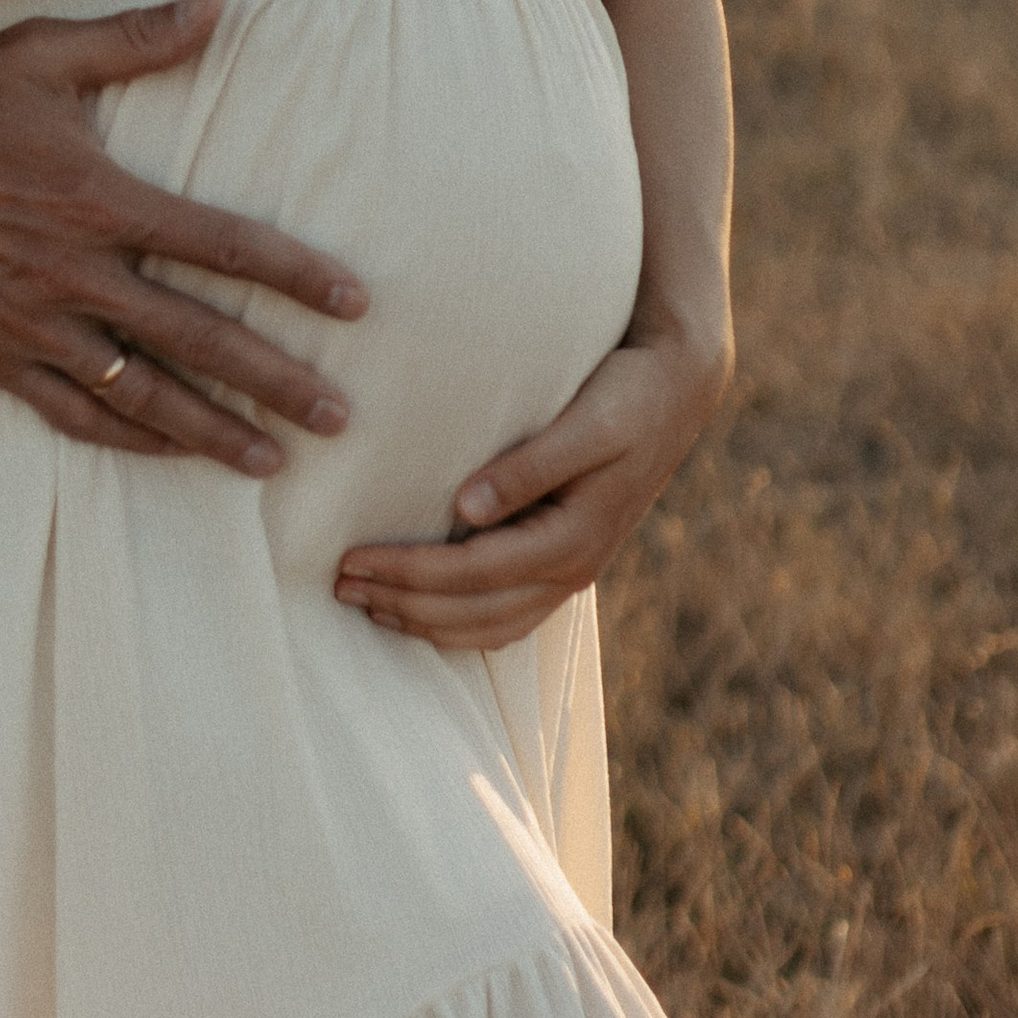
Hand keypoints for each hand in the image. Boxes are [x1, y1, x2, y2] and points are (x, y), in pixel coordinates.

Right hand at [0, 0, 366, 471]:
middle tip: (340, 417)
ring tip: (272, 459)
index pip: (220, 243)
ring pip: (140, 395)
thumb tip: (219, 1)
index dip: (294, 273)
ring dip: (210, 432)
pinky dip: (125, 440)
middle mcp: (72, 275)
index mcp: (97, 200)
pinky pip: (71, 413)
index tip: (354, 302)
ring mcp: (30, 326)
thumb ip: (137, 38)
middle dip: (276, 381)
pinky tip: (166, 454)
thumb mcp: (41, 53)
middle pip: (198, 338)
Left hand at [332, 323, 731, 652]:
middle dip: (402, 605)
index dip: (407, 573)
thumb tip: (466, 507)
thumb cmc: (628, 396)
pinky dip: (460, 624)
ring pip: (489, 627)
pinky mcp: (569, 561)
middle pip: (472, 612)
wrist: (679, 390)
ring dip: (425, 622)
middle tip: (338, 586)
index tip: (351, 559)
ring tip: (368, 605)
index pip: (470, 574)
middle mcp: (573, 568)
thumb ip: (529, 467)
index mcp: (572, 538)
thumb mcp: (586, 423)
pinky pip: (508, 617)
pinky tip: (423, 610)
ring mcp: (573, 572)